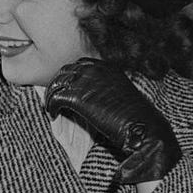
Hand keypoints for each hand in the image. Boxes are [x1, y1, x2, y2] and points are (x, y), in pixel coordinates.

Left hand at [45, 58, 180, 183]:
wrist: (142, 128)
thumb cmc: (134, 116)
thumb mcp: (120, 93)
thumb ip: (104, 88)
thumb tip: (90, 96)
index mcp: (107, 66)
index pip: (79, 64)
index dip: (70, 76)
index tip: (66, 89)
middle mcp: (95, 69)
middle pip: (64, 71)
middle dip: (58, 84)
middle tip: (54, 99)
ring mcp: (85, 81)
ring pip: (56, 83)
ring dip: (51, 95)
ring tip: (51, 108)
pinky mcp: (77, 96)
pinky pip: (54, 98)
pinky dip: (50, 106)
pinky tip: (53, 115)